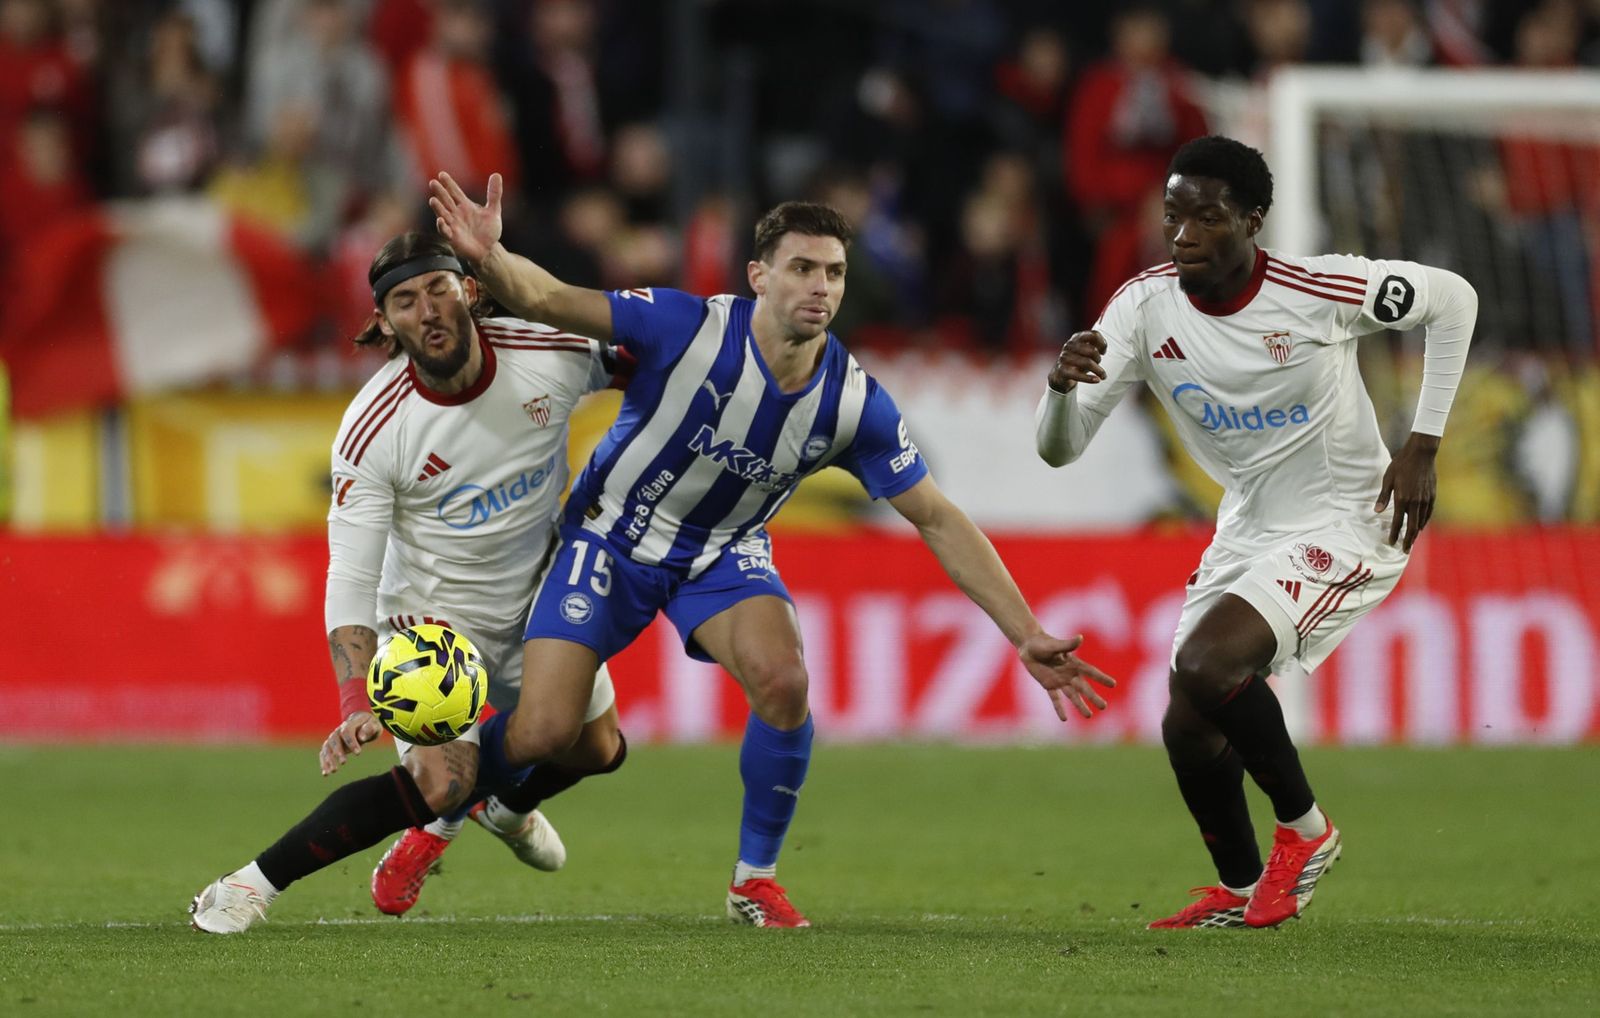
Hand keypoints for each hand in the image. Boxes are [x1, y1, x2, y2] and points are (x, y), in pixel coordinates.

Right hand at [319, 711, 381, 775]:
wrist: (360, 723)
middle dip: (338, 751)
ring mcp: (332, 738)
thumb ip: (369, 729)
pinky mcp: (330, 746)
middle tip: (343, 763)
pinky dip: (324, 763)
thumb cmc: (369, 725)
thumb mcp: (374, 725)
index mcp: (349, 723)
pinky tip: (326, 774)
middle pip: (334, 740)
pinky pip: (324, 754)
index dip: (351, 742)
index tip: (358, 753)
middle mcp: (338, 731)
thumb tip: (362, 738)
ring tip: (333, 771)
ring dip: (328, 759)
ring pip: (327, 748)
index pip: (347, 731)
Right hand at [428, 171, 502, 263]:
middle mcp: (456, 214)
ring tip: (433, 200)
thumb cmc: (489, 231)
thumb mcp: (493, 211)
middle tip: (433, 183)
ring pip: (443, 214)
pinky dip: (442, 226)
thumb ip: (494, 194)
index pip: (455, 192)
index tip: (442, 174)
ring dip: (438, 208)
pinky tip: (440, 220)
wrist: (489, 250)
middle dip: (440, 192)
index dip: (449, 183)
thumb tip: (496, 174)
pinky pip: (445, 231)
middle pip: (446, 200)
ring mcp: (453, 225)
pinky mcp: (453, 238)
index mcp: (465, 206)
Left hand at [1018, 633, 1116, 720]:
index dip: (1101, 677)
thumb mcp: (1054, 645)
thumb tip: (1080, 638)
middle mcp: (1069, 674)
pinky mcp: (1049, 685)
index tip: (1113, 684)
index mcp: (1073, 663)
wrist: (1029, 646)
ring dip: (1080, 705)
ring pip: (1072, 696)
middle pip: (1083, 688)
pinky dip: (1059, 708)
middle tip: (1104, 707)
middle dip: (1093, 697)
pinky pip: (1055, 699)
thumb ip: (1067, 644)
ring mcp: (1059, 680)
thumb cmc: (1042, 643)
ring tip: (1089, 716)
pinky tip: (1064, 719)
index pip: (1090, 672)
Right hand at [1047, 331, 1107, 392]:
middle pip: (1092, 350)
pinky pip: (1078, 375)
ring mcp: (1065, 358)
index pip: (1094, 335)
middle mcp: (1069, 346)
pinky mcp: (1062, 370)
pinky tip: (1097, 380)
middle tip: (1099, 365)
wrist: (1059, 375)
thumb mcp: (1086, 351)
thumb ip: (1096, 345)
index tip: (1103, 352)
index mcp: (1076, 338)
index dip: (1102, 343)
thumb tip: (1103, 347)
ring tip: (1102, 375)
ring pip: (1087, 362)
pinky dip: (1089, 379)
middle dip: (1099, 359)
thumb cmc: (1077, 361)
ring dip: (1098, 370)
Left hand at [1375, 432, 1439, 552]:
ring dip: (1416, 532)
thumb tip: (1377, 511)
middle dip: (1408, 539)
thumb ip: (1383, 497)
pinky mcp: (1432, 495)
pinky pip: (1429, 512)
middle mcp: (1415, 502)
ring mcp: (1426, 499)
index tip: (1392, 543)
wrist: (1422, 454)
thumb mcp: (1387, 479)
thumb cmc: (1401, 465)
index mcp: (1402, 498)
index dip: (1395, 534)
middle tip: (1405, 550)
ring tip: (1412, 540)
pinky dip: (1424, 521)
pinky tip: (1421, 525)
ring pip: (1422, 521)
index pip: (1398, 522)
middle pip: (1412, 526)